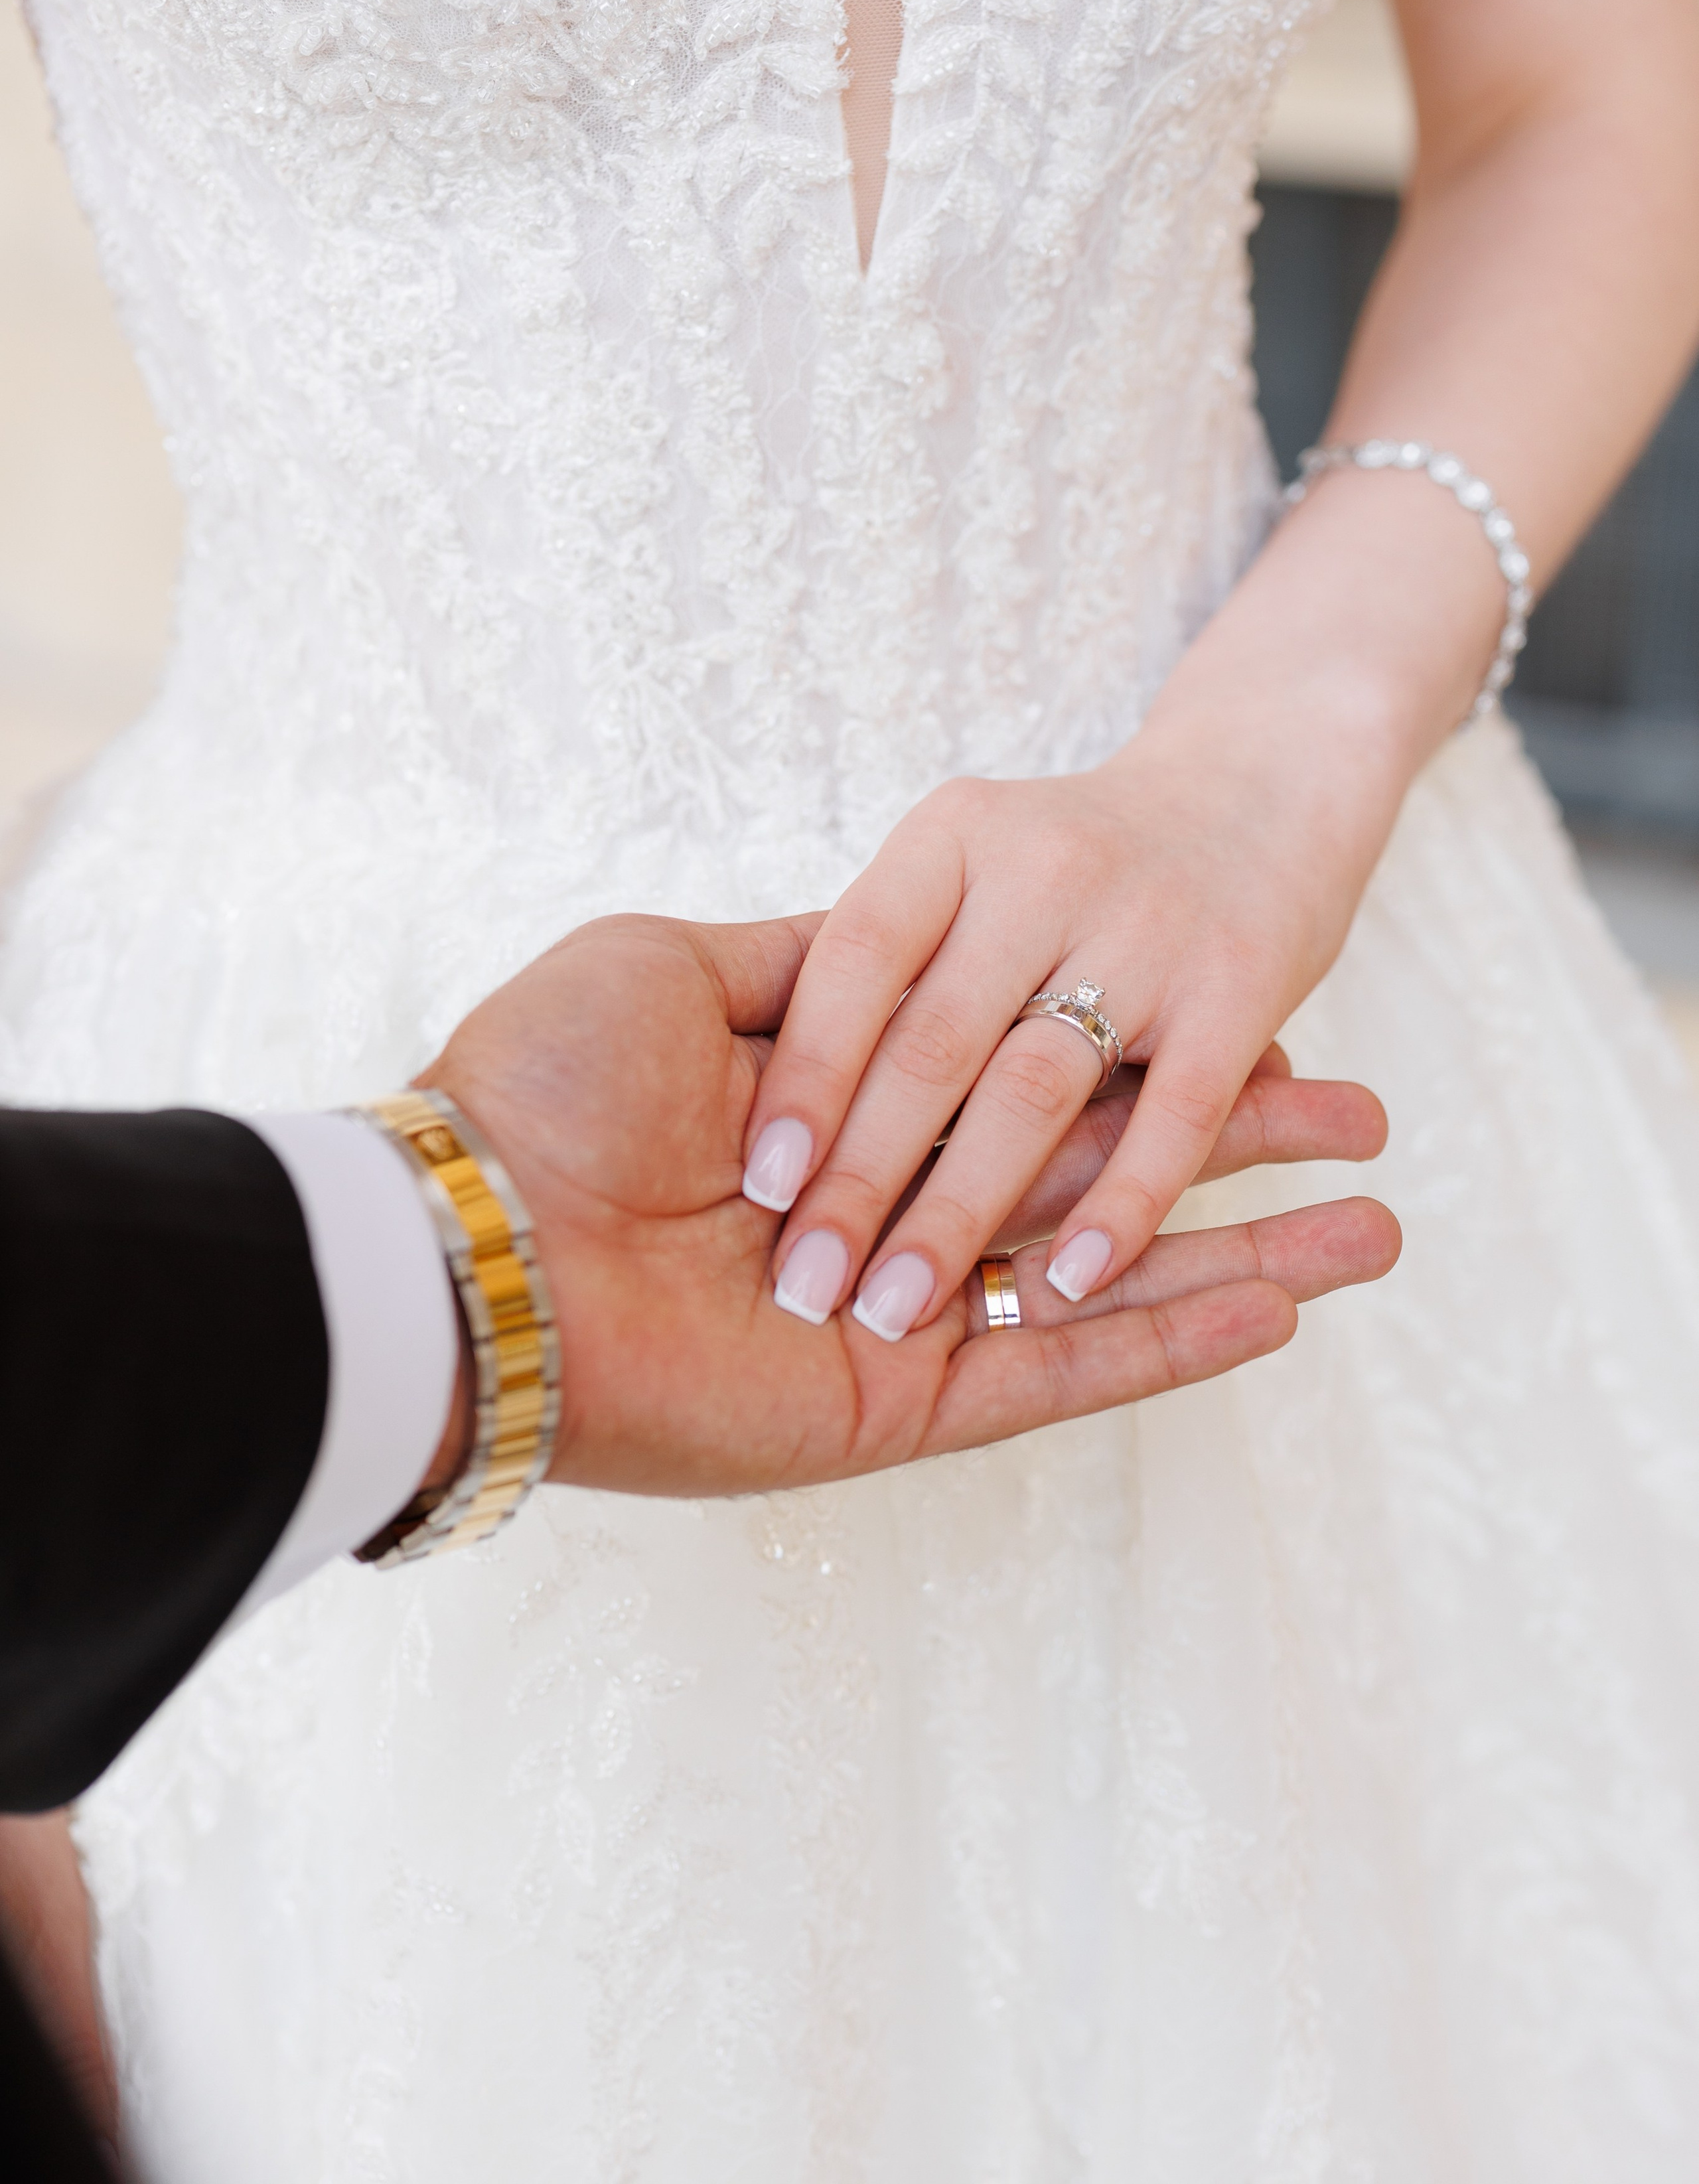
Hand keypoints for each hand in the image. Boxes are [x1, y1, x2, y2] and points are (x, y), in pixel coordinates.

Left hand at [423, 912, 1396, 1494]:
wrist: (466, 1232)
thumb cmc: (547, 1081)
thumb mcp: (678, 966)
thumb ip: (811, 965)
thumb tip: (894, 951)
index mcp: (849, 1104)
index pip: (1039, 1073)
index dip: (1152, 1052)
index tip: (1262, 1024)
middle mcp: (894, 1204)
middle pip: (1109, 1173)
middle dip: (1242, 1149)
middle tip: (1368, 1122)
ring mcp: (906, 1309)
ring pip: (1114, 1278)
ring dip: (1251, 1253)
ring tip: (1383, 1232)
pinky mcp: (900, 1400)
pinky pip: (1060, 1373)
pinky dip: (1169, 1339)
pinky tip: (1280, 1307)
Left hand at [742, 701, 1404, 1338]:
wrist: (1270, 769)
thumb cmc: (1082, 850)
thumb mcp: (961, 854)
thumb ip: (885, 951)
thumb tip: (773, 1091)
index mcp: (954, 838)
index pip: (856, 959)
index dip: (806, 1072)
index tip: (759, 1179)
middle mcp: (1044, 872)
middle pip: (934, 1042)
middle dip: (860, 1174)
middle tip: (803, 1281)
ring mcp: (1150, 932)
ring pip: (1035, 1094)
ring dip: (962, 1212)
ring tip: (896, 1307)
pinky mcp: (1242, 990)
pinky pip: (1176, 1120)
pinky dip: (1124, 1205)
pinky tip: (1070, 1281)